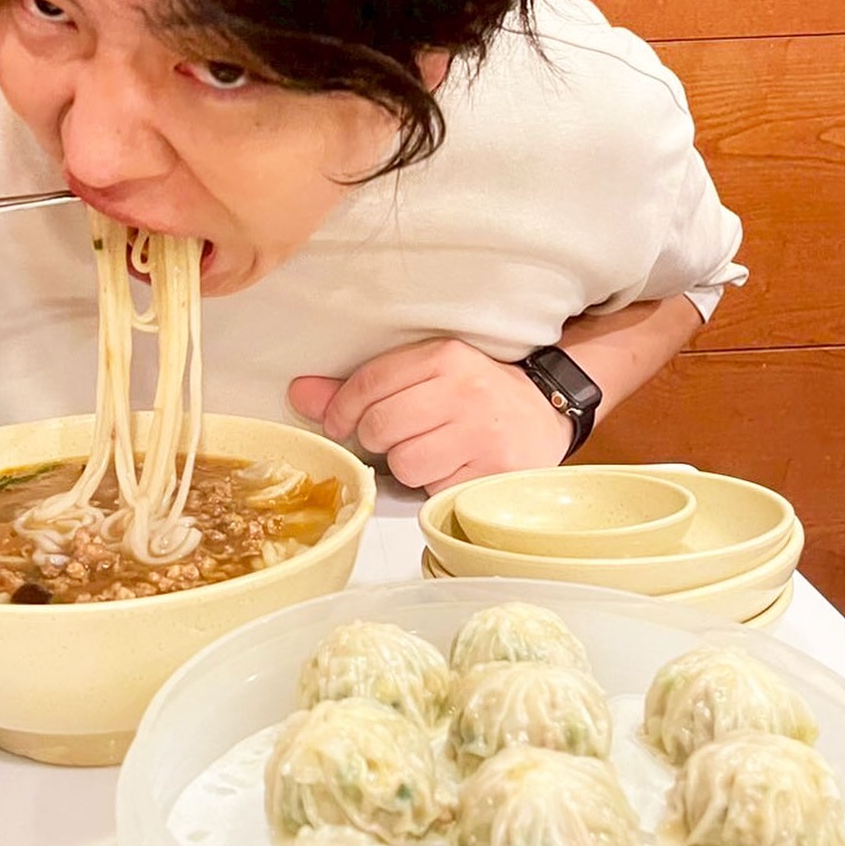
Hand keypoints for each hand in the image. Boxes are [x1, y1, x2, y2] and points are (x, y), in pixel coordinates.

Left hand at [289, 337, 575, 492]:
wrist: (545, 412)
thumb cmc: (474, 393)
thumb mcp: (425, 374)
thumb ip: (360, 386)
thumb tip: (299, 394)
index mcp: (443, 356)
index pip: (369, 382)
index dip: (340, 409)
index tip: (338, 422)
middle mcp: (464, 390)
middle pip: (380, 426)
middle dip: (374, 439)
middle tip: (392, 438)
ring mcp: (481, 433)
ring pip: (405, 463)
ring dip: (406, 465)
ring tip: (427, 451)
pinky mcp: (493, 471)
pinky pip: (434, 488)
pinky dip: (434, 483)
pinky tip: (451, 466)